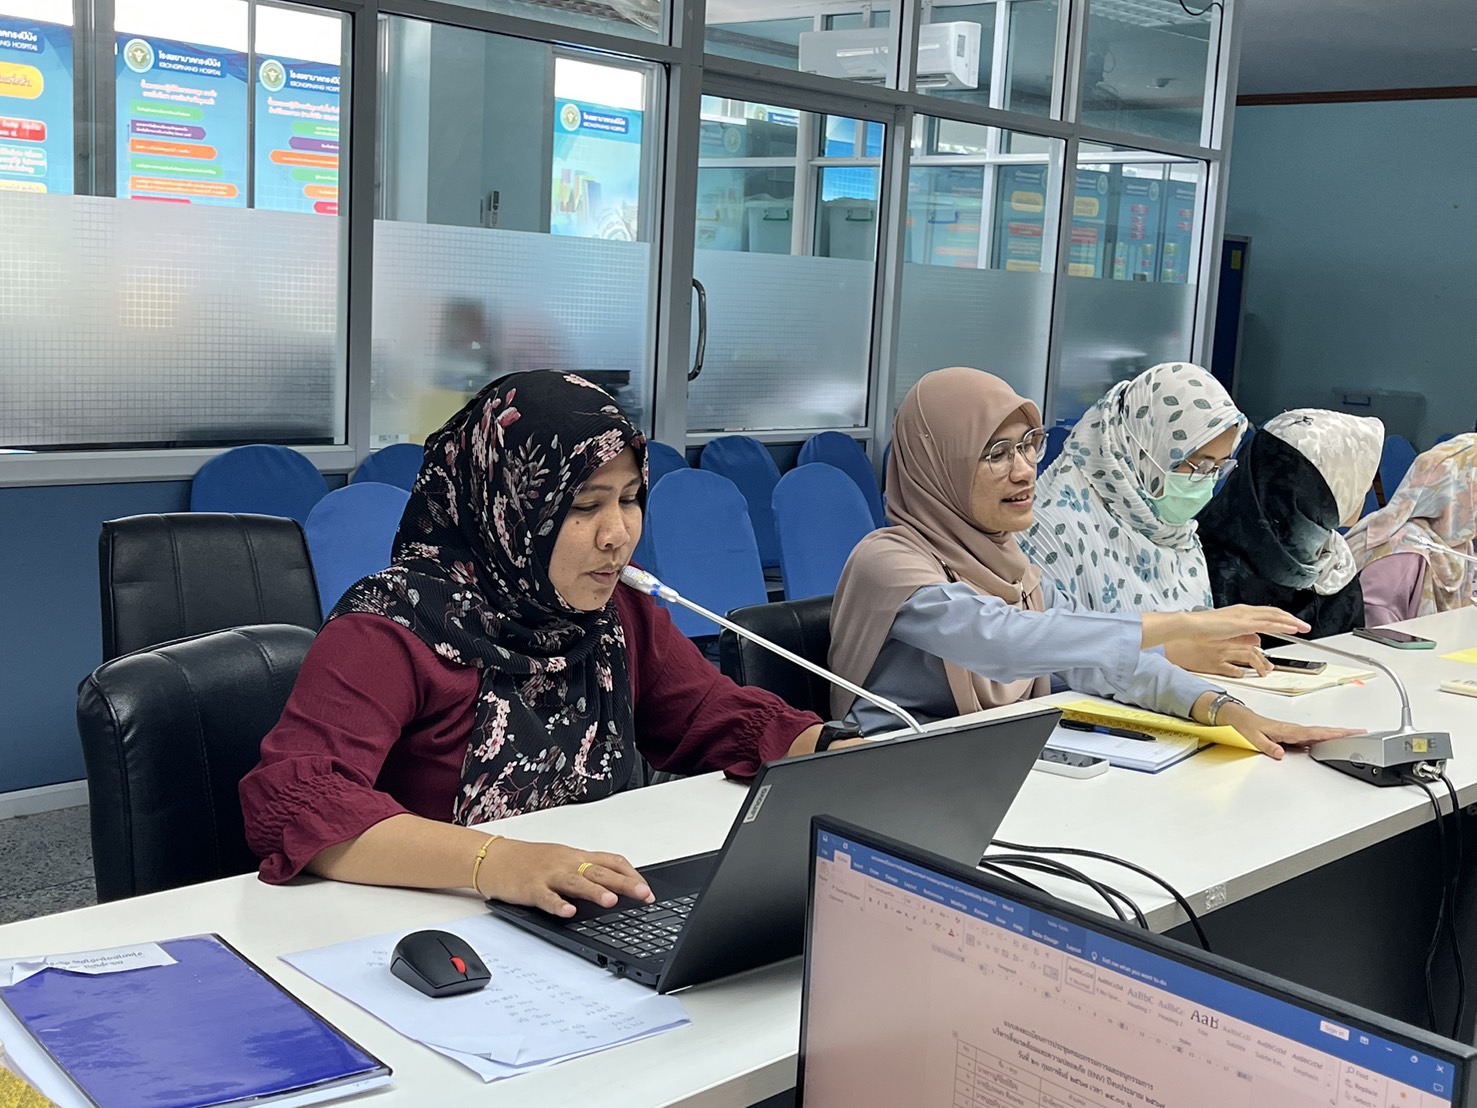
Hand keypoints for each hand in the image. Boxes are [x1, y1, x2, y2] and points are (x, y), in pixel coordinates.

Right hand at [476, 839, 653, 917]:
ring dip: (594, 891)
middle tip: (643, 895)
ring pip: (576, 881)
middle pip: (599, 871)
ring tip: (611, 901)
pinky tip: (568, 912)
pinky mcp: (530, 887)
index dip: (631, 875)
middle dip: (624, 883)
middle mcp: (566, 863)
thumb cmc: (529, 861)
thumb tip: (615, 886)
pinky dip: (558, 904)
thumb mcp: (562, 861)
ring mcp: (548, 874)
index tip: (647, 890)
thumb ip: (586, 872)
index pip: (611, 861)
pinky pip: (546, 896)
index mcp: (576, 856)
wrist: (494, 858)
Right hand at [1165, 635, 1273, 677]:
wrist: (1170, 645)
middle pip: (1254, 648)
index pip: (1251, 636)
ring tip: (1264, 672)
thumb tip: (1233, 638)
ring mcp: (1221, 653)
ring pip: (1249, 657)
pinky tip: (1242, 674)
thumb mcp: (1206, 633)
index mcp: (1224, 632)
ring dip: (1259, 666)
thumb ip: (1222, 635)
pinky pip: (1233, 670)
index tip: (1262, 648)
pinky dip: (1240, 672)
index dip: (1259, 643)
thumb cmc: (1185, 640)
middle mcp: (1226, 642)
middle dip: (1264, 658)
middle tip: (1269, 666)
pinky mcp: (1215, 664)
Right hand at [1182, 605, 1309, 642]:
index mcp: (1240, 612)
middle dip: (1291, 618)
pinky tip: (1291, 629)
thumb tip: (1255, 639)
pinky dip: (1282, 625)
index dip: (1281, 617)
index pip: (1266, 613)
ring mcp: (1245, 616)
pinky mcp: (1243, 623)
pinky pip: (1267, 624)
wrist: (1190, 626)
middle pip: (1274, 612)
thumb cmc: (1201, 630)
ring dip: (1290, 622)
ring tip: (1303, 627)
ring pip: (1274, 616)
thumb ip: (1242, 634)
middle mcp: (1245, 611)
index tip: (1291, 623)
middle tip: (1304, 625)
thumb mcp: (1226, 632)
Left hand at [1220, 703, 1363, 759]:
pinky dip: (1324, 737)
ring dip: (1336, 734)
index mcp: (1288, 730)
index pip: (1314, 733)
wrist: (1239, 718)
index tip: (1347, 733)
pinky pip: (1312, 737)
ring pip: (1319, 733)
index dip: (1331, 734)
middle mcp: (1293, 730)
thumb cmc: (1247, 726)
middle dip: (1342, 732)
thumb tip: (1281, 754)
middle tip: (1361, 733)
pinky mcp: (1292, 735)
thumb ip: (1268, 746)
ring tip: (1354, 736)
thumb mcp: (1254, 738)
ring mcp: (1294, 732)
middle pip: (1322, 732)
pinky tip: (1332, 742)